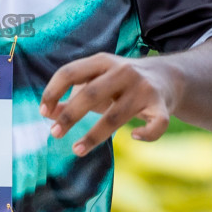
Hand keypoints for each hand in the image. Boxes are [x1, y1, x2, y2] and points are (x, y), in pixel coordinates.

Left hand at [39, 53, 177, 154]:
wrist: (168, 76)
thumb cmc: (121, 83)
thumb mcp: (96, 81)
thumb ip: (71, 95)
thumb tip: (46, 113)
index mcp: (102, 61)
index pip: (70, 72)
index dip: (53, 91)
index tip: (43, 112)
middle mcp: (123, 71)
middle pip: (91, 94)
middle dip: (69, 116)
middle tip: (54, 133)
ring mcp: (144, 88)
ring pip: (116, 116)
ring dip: (94, 135)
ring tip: (77, 150)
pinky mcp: (162, 106)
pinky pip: (156, 125)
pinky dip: (146, 134)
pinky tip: (134, 136)